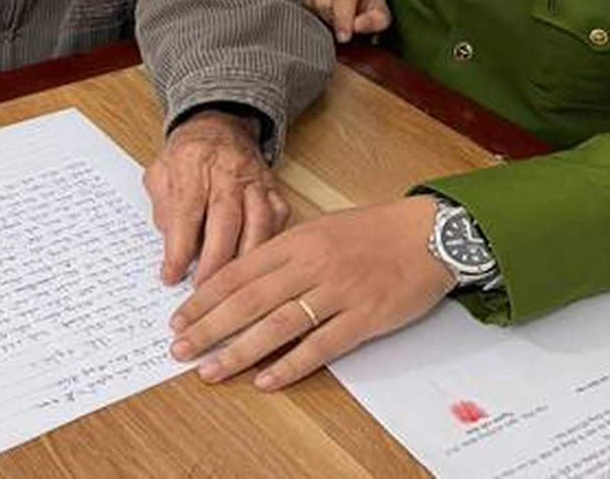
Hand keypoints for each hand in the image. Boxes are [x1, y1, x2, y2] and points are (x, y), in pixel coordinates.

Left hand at [144, 109, 288, 285]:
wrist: (220, 125)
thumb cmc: (187, 155)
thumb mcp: (160, 173)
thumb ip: (163, 208)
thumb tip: (172, 248)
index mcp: (192, 161)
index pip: (186, 211)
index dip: (179, 249)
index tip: (171, 277)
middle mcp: (227, 169)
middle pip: (225, 219)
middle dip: (214, 260)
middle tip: (203, 290)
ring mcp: (255, 178)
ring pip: (258, 221)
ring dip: (245, 258)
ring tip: (233, 288)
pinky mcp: (273, 187)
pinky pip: (279, 217)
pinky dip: (270, 242)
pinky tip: (259, 265)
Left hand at [168, 195, 455, 390]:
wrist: (430, 233)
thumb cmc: (376, 231)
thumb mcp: (323, 229)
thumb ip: (286, 252)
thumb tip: (245, 279)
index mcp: (298, 240)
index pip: (239, 271)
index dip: (205, 298)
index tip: (179, 318)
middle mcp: (313, 264)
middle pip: (249, 300)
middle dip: (209, 327)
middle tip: (179, 349)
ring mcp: (339, 291)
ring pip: (278, 324)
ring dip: (240, 351)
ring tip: (211, 370)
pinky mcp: (365, 317)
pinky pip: (321, 345)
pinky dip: (291, 365)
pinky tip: (266, 381)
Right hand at [303, 0, 391, 42]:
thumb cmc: (364, 4)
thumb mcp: (380, 15)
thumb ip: (375, 22)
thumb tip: (357, 26)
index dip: (343, 19)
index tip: (343, 38)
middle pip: (323, 3)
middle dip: (331, 21)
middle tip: (338, 26)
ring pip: (306, 5)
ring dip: (316, 19)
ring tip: (327, 19)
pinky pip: (294, 3)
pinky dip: (303, 15)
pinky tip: (313, 16)